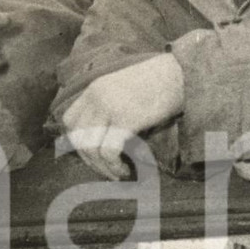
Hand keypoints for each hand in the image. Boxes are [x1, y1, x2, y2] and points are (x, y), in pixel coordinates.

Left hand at [61, 53, 184, 179]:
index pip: (69, 120)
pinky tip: (125, 171)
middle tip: (105, 170)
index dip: (77, 142)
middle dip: (89, 160)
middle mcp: (96, 97)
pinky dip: (113, 166)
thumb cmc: (158, 84)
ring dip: (102, 167)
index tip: (93, 155)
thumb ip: (109, 107)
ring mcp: (109, 107)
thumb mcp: (124, 90)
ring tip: (117, 174)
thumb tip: (104, 139)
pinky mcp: (124, 119)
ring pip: (90, 147)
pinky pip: (108, 151)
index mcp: (94, 89)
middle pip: (77, 137)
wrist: (180, 74)